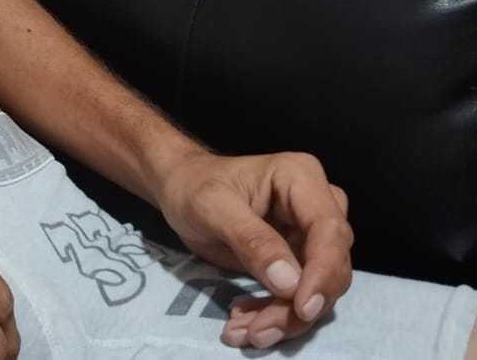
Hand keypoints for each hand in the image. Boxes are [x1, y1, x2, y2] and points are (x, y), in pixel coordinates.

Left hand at [157, 149, 352, 349]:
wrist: (180, 189)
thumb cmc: (193, 187)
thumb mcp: (212, 207)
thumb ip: (250, 240)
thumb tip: (290, 283)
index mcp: (301, 178)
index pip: (329, 230)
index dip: (323, 273)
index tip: (302, 309)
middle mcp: (317, 205)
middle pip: (329, 266)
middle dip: (296, 305)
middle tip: (258, 331)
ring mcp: (311, 235)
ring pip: (316, 288)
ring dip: (284, 317)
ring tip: (243, 332)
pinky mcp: (300, 259)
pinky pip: (298, 295)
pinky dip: (274, 314)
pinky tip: (244, 323)